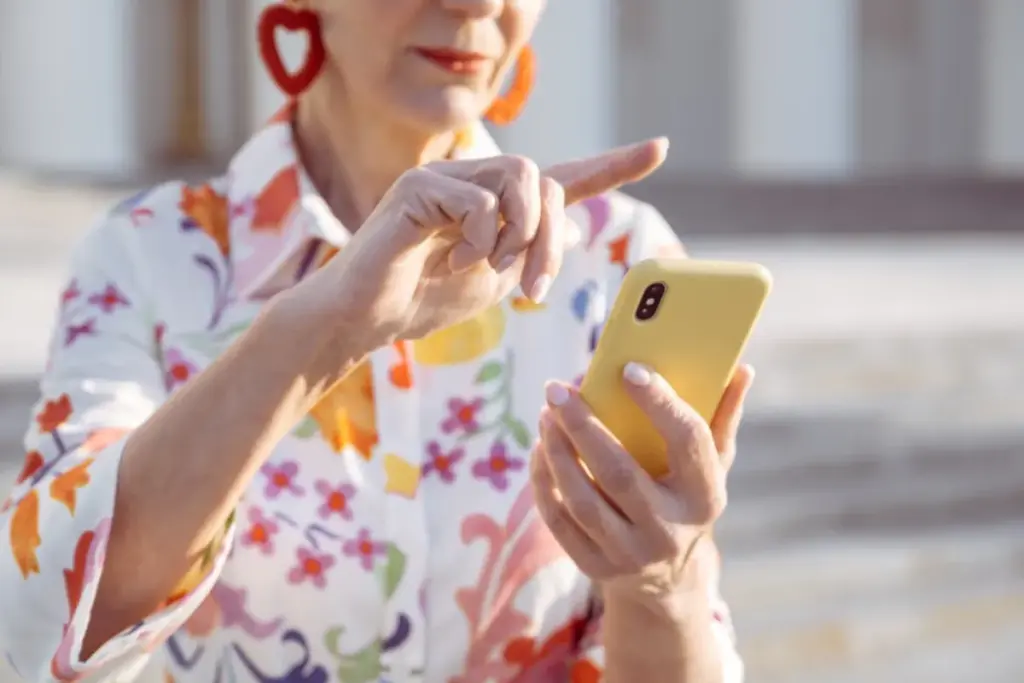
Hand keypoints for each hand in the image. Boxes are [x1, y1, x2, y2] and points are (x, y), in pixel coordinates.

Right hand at [288, 140, 667, 348]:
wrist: (367, 319)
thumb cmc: (423, 299)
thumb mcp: (492, 282)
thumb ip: (530, 255)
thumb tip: (571, 232)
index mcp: (497, 204)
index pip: (562, 177)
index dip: (613, 165)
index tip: (659, 148)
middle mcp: (475, 181)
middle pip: (544, 180)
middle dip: (549, 237)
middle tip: (534, 288)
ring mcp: (447, 177)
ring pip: (518, 181)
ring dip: (519, 237)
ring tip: (490, 271)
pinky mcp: (420, 185)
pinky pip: (480, 202)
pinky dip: (480, 240)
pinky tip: (453, 261)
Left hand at [531, 363, 754, 596]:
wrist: (669, 577)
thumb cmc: (687, 498)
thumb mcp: (713, 465)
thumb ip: (723, 416)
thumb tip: (742, 369)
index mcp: (706, 497)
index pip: (687, 442)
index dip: (659, 403)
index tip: (629, 369)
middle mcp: (670, 531)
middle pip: (619, 473)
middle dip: (583, 426)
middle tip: (557, 389)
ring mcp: (631, 555)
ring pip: (582, 500)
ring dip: (557, 452)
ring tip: (546, 414)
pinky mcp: (596, 568)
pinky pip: (559, 520)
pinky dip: (543, 480)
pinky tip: (540, 447)